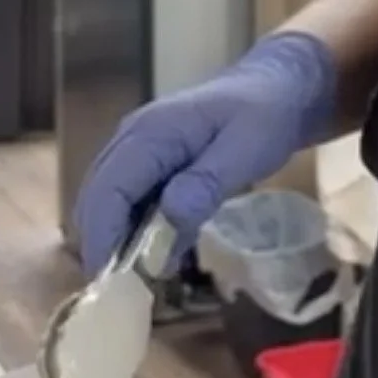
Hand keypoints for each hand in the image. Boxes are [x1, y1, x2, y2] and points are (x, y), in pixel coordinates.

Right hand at [74, 32, 336, 275]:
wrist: (279, 88)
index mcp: (151, 133)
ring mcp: (140, 149)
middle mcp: (134, 139)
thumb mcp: (245, 150)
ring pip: (111, 201)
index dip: (102, 235)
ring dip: (120, 238)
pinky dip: (139, 229)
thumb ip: (207, 183)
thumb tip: (168, 217)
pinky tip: (161, 256)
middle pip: (99, 197)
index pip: (108, 189)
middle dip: (103, 242)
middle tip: (123, 290)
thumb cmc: (264, 116)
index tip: (107, 279)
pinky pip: (133, 200)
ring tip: (141, 281)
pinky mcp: (153, 163)